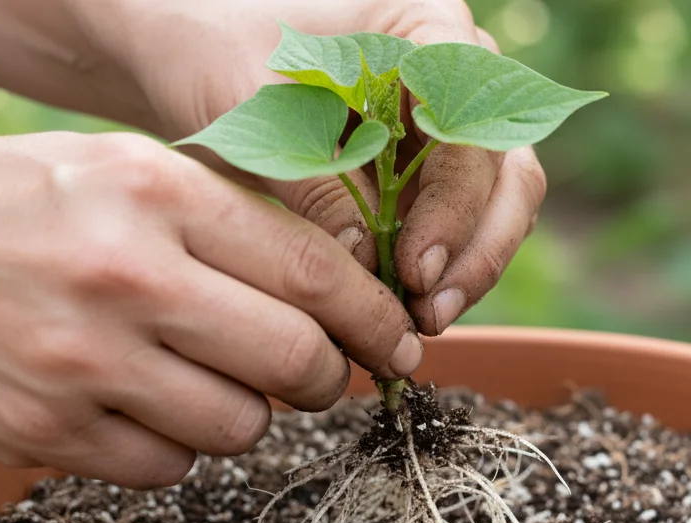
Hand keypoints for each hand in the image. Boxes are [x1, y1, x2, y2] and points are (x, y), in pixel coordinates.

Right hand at [0, 130, 419, 487]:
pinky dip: (174, 450)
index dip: (377, 320)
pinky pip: (167, 468)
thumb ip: (216, 222)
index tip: (401, 345)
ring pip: (240, 428)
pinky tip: (138, 411)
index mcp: (157, 193)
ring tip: (202, 383)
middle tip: (316, 376)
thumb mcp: (107, 168)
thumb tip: (326, 293)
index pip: (318, 271)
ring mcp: (85, 361)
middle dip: (327, 379)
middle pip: (297, 361)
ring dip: (244, 416)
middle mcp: (131, 276)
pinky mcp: (43, 431)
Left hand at [75, 0, 547, 335]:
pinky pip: (454, 227)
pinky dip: (437, 271)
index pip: (474, 128)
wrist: (183, 55)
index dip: (457, 207)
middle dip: (477, 250)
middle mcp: (456, 75)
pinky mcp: (424, 172)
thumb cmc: (213, 55)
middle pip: (506, 172)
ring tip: (419, 324)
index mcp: (428, 30)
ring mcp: (446, 125)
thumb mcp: (258, 113)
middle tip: (430, 313)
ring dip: (466, 271)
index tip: (418, 269)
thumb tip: (371, 271)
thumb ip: (318, 185)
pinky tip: (401, 313)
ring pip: (494, 207)